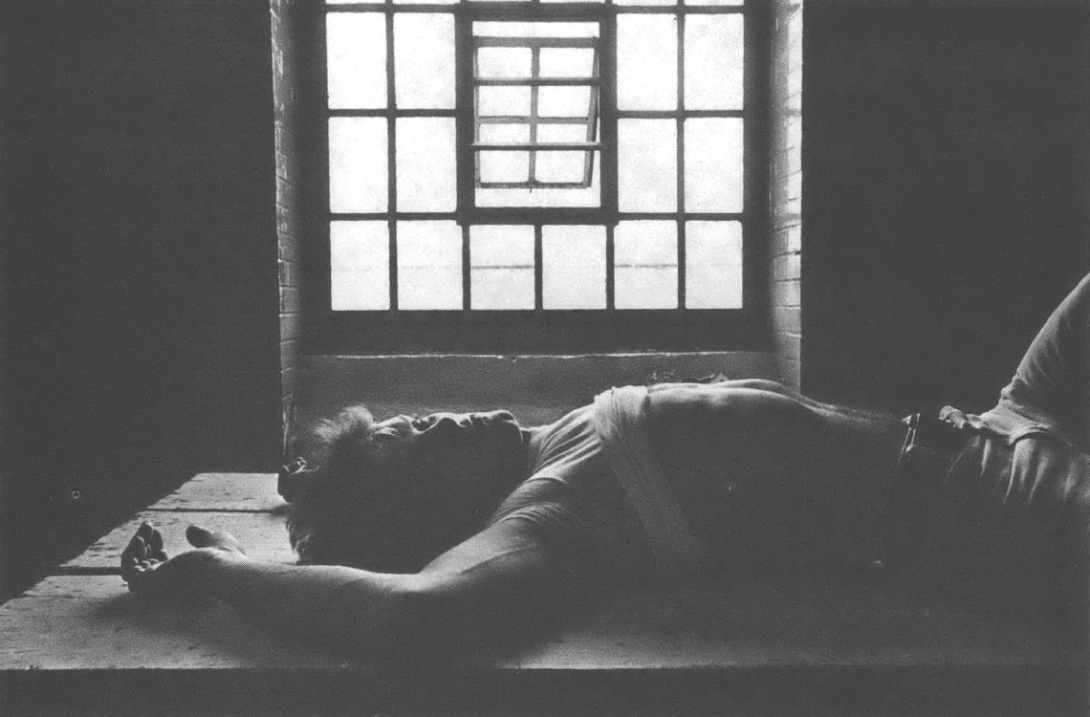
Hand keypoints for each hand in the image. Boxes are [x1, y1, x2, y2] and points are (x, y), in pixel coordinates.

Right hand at [121, 522, 247, 600]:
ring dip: (133, 548)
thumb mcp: (212, 541)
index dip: (153, 547)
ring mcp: (157, 587)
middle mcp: (167, 585)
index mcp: (181, 577)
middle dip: (142, 544)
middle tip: (148, 526)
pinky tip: (140, 539)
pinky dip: (129, 555)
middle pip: (142, 566)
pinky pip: (128, 571)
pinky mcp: (149, 584)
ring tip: (144, 530)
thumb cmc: (226, 557)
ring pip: (132, 569)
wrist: (224, 566)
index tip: (157, 532)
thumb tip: (191, 530)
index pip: (157, 565)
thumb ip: (200, 537)